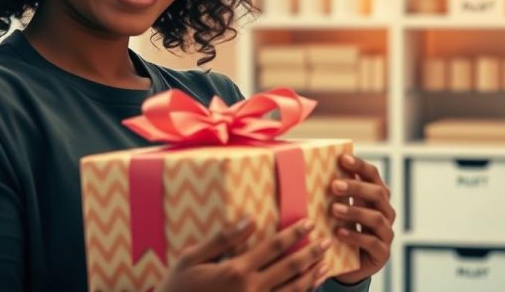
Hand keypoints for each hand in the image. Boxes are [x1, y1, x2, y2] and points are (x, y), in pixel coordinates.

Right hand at [157, 216, 331, 291]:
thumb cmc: (177, 288)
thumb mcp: (191, 258)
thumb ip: (223, 239)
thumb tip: (249, 220)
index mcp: (236, 270)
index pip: (274, 247)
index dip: (294, 234)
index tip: (310, 223)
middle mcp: (250, 290)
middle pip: (290, 269)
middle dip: (311, 254)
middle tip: (327, 241)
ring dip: (312, 277)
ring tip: (326, 265)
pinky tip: (310, 288)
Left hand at [330, 154, 395, 285]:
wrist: (349, 266)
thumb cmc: (341, 230)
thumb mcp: (338, 211)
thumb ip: (335, 194)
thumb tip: (313, 169)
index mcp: (376, 196)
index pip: (373, 175)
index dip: (359, 165)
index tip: (342, 159)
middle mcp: (386, 212)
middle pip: (378, 193)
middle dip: (356, 187)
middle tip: (334, 185)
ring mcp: (386, 233)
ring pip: (377, 217)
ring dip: (355, 211)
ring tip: (334, 209)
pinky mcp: (383, 253)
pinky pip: (373, 242)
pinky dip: (356, 236)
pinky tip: (339, 232)